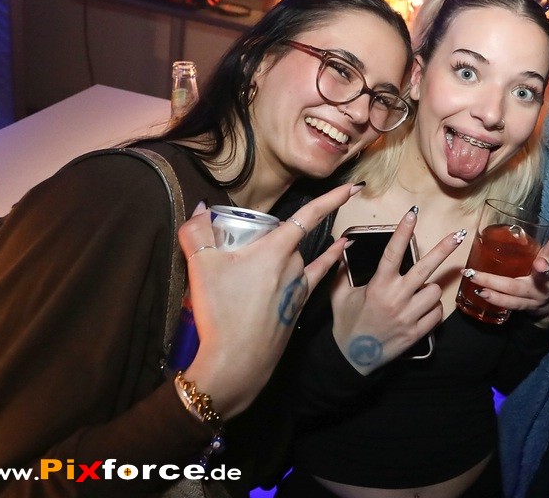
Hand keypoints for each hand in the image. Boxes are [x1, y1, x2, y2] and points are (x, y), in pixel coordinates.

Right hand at [178, 182, 359, 417]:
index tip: (352, 186)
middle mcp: (295, 266)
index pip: (309, 215)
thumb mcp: (200, 267)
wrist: (237, 363)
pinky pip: (316, 277)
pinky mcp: (298, 308)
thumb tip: (199, 208)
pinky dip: (329, 261)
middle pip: (291, 239)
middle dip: (273, 237)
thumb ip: (196, 231)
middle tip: (240, 251)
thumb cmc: (221, 312)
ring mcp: (299, 288)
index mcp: (276, 250)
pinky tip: (339, 254)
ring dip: (287, 255)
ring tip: (258, 265)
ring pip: (298, 260)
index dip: (331, 197)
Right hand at [330, 208, 465, 374]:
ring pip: (434, 291)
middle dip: (443, 249)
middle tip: (459, 235)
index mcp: (378, 286)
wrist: (352, 358)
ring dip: (429, 289)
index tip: (413, 214)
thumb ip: (343, 269)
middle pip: (426, 268)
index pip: (393, 253)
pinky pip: (437, 313)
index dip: (403, 231)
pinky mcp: (417, 333)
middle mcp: (396, 298)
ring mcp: (409, 316)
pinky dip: (432, 309)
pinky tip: (421, 310)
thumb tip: (345, 245)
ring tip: (417, 294)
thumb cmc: (346, 322)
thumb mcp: (340, 294)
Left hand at [462, 221, 548, 327]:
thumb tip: (510, 225)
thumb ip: (533, 246)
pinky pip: (510, 305)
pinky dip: (496, 300)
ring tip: (476, 283)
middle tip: (480, 272)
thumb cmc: (545, 273)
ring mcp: (535, 297)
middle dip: (501, 280)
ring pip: (513, 296)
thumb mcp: (546, 258)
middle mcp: (544, 282)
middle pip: (523, 281)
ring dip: (493, 290)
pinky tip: (481, 294)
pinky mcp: (527, 307)